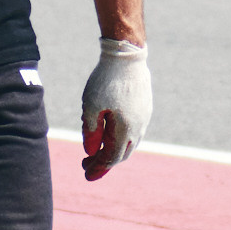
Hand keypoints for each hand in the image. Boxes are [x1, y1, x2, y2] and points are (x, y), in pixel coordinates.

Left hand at [79, 38, 150, 181]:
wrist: (126, 55)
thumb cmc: (106, 80)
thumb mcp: (90, 106)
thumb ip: (90, 131)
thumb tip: (91, 151)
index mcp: (126, 129)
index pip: (111, 157)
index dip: (98, 168)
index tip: (85, 175)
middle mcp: (139, 127)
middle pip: (121, 154)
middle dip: (103, 162)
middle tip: (86, 165)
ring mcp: (144, 117)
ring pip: (129, 143)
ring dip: (113, 150)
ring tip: (96, 152)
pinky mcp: (144, 107)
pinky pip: (133, 131)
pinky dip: (120, 139)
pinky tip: (109, 134)